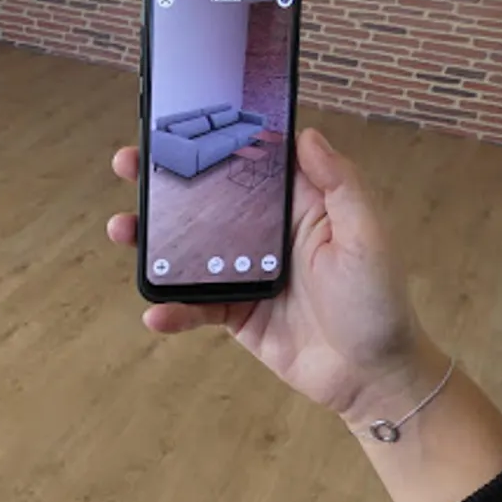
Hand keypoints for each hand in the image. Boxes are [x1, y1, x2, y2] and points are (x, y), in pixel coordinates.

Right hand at [107, 129, 442, 420]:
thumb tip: (306, 134)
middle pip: (205, 200)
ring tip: (121, 229)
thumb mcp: (367, 236)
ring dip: (150, 240)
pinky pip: (193, 307)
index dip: (212, 141)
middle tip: (128, 163)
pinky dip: (172, 310)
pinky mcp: (233, 313)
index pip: (247, 163)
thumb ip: (340, 184)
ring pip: (187, 249)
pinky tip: (155, 313)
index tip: (176, 123)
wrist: (372, 377)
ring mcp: (242, 274)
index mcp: (294, 207)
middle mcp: (263, 235)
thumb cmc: (379, 303)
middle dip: (162, 181)